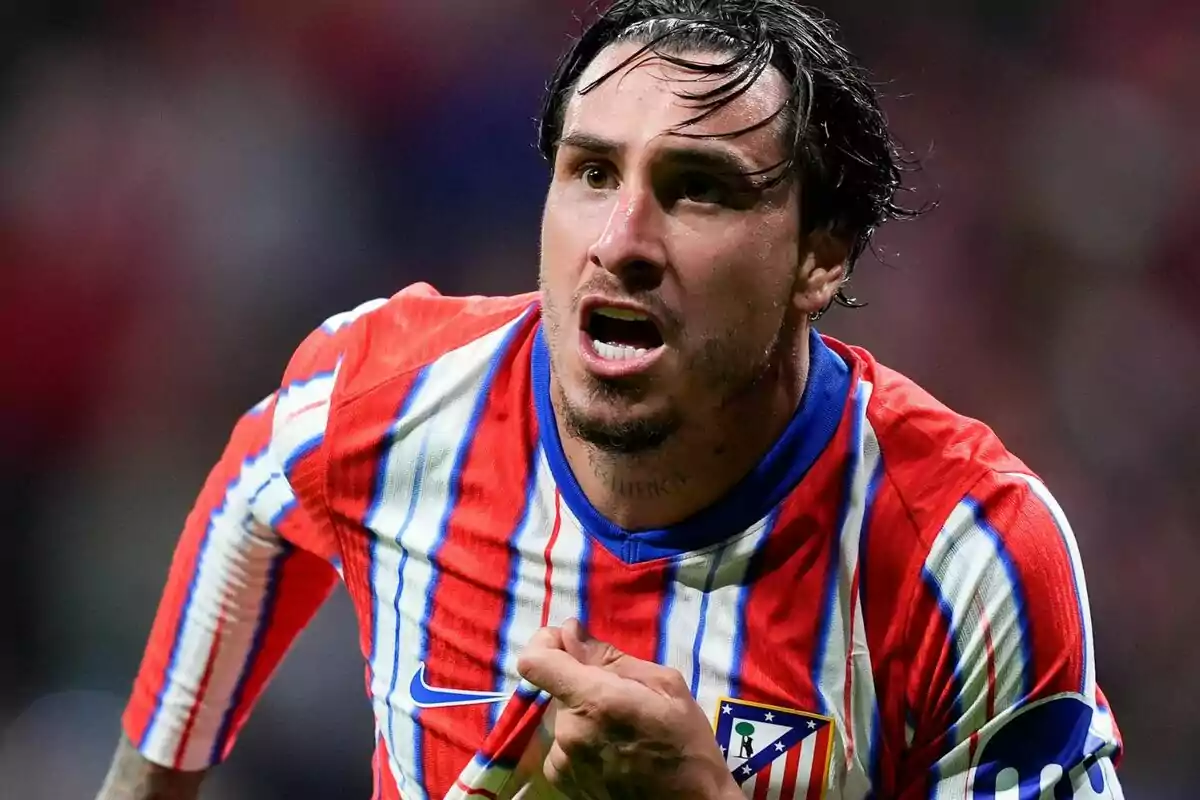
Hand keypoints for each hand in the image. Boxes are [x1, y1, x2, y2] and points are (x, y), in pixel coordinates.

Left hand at [516, 619, 741, 799]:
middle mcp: (568, 732)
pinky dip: (582, 742)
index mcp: (594, 701)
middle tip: (621, 698)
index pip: (535, 661)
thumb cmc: (687, 745)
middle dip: (583, 685)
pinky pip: (563, 745)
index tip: (567, 642)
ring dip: (584, 715)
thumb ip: (611, 658)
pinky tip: (613, 753)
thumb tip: (572, 633)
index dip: (545, 643)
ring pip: (561, 717)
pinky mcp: (562, 782)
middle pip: (557, 688)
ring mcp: (562, 761)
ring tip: (622, 732)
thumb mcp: (666, 686)